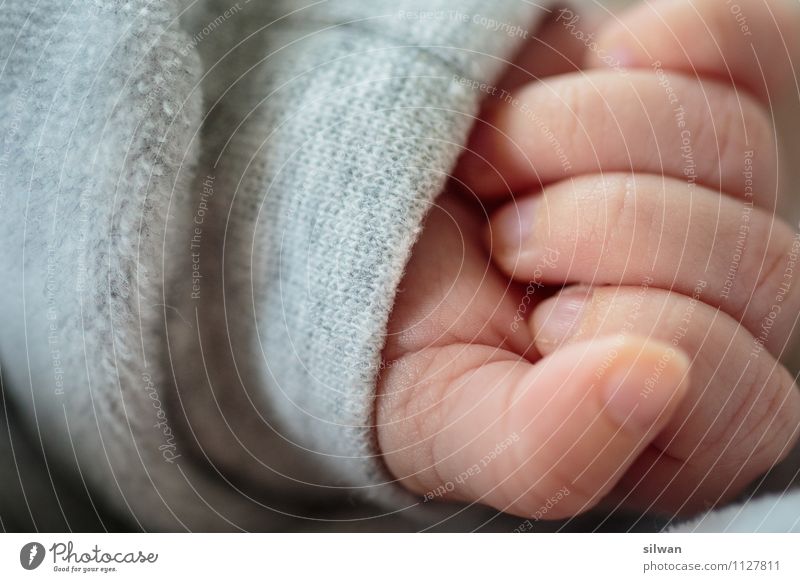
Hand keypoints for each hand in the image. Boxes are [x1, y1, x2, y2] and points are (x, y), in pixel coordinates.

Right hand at [377, 0, 799, 519]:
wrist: (375, 229)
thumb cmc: (410, 337)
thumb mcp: (444, 423)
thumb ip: (545, 454)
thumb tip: (654, 380)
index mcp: (688, 427)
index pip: (744, 403)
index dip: (623, 337)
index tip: (532, 324)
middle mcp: (729, 315)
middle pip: (759, 267)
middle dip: (591, 234)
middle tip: (508, 239)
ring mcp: (724, 200)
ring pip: (733, 148)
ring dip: (579, 139)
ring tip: (504, 164)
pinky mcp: (711, 98)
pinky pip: (760, 48)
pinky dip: (690, 39)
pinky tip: (613, 58)